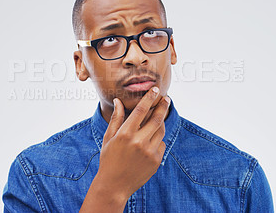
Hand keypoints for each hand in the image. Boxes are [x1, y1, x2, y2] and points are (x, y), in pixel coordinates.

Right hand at [80, 87, 169, 211]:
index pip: (141, 110)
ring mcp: (149, 152)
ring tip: (156, 120)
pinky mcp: (156, 160)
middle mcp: (139, 141)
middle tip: (167, 99)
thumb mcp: (109, 138)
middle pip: (157, 118)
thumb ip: (116, 118)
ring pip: (161, 131)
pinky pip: (161, 144)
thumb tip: (118, 101)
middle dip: (163, 106)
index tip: (155, 89)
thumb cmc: (109, 159)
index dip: (149, 97)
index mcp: (125, 134)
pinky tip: (149, 142)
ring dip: (160, 123)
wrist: (114, 185)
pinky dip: (157, 140)